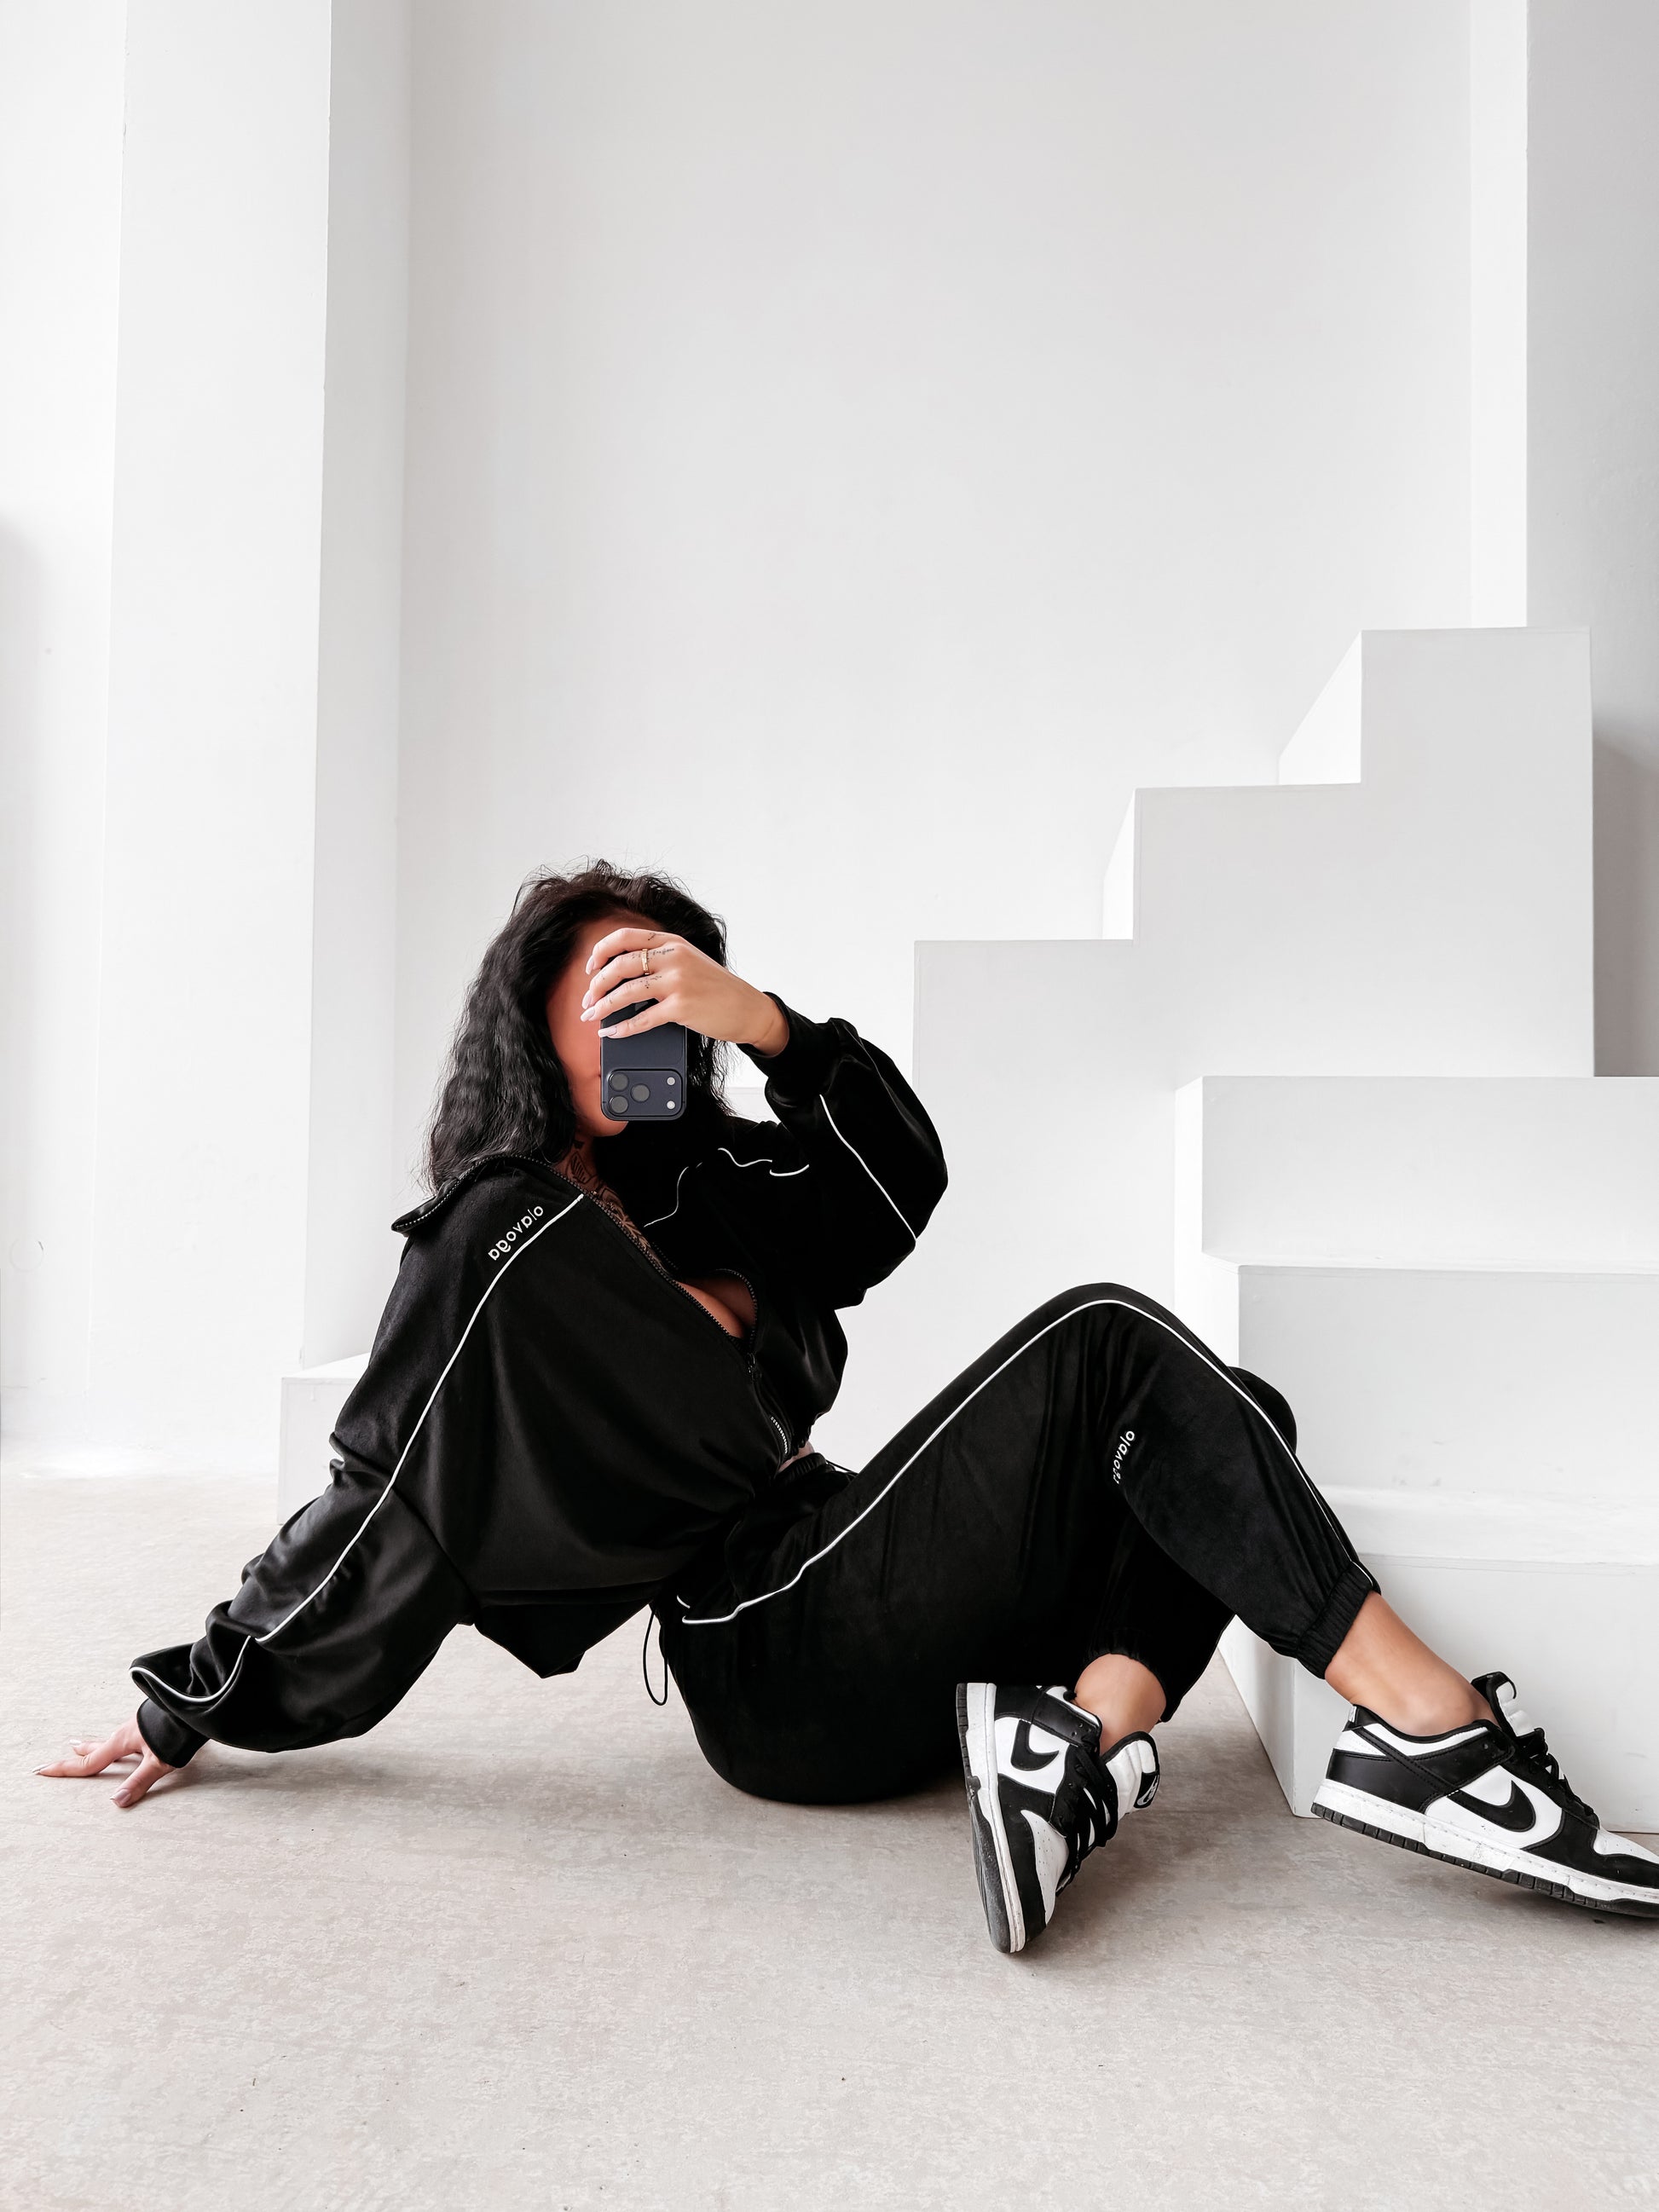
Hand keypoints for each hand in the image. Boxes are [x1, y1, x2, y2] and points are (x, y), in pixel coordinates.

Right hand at [35, 1714, 179, 1808]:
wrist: (197, 1699)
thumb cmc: (179, 1729)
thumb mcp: (159, 1761)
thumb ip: (139, 1781)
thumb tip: (116, 1802)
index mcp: (122, 1741)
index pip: (89, 1762)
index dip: (65, 1769)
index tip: (41, 1770)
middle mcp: (126, 1732)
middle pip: (97, 1747)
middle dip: (81, 1752)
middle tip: (66, 1750)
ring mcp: (138, 1725)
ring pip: (113, 1739)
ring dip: (99, 1744)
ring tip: (88, 1745)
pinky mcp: (150, 1722)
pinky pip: (128, 1735)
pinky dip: (118, 1741)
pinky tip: (128, 1740)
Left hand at [581, 927, 788, 1055]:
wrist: (747, 1008)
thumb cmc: (717, 988)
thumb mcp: (689, 962)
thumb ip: (661, 960)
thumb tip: (621, 976)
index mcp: (672, 942)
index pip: (625, 937)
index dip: (601, 951)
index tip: (590, 968)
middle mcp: (673, 957)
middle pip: (620, 965)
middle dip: (596, 984)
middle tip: (588, 1000)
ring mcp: (678, 982)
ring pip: (626, 992)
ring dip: (603, 1006)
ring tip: (592, 1017)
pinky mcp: (682, 1007)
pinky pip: (642, 1019)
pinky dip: (622, 1028)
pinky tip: (612, 1033)